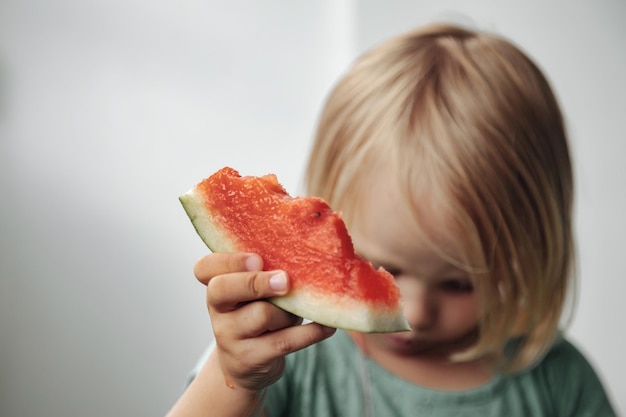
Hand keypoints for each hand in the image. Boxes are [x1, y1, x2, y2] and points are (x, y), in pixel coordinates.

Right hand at [194, 252, 335, 392]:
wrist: (244, 365)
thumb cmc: (254, 315)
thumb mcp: (253, 295)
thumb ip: (265, 274)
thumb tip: (302, 258)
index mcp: (217, 287)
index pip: (204, 268)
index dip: (229, 260)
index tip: (257, 259)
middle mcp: (218, 311)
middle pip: (222, 289)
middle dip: (255, 282)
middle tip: (284, 280)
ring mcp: (230, 337)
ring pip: (262, 315)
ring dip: (288, 311)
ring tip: (297, 312)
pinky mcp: (251, 359)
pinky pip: (286, 341)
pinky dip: (311, 332)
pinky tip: (326, 326)